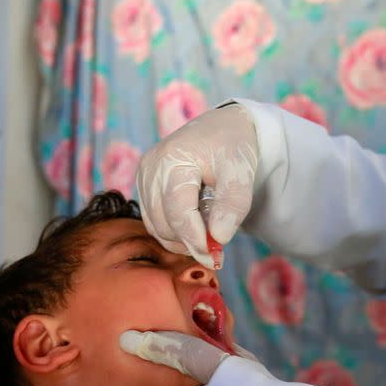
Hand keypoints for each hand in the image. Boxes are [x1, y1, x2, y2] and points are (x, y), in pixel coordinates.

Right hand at [135, 103, 258, 268]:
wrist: (223, 128)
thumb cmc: (232, 146)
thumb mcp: (241, 171)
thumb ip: (232, 204)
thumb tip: (217, 239)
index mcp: (172, 159)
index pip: (178, 212)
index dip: (195, 239)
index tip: (214, 257)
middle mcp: (150, 168)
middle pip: (164, 223)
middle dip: (190, 242)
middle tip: (216, 249)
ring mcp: (144, 176)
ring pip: (156, 227)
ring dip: (181, 239)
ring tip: (208, 234)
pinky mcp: (144, 185)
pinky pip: (154, 221)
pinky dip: (174, 231)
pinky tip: (195, 227)